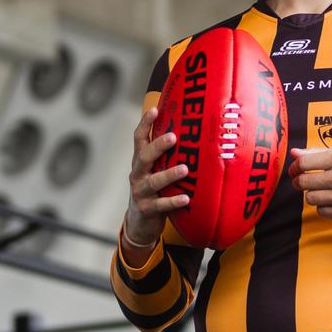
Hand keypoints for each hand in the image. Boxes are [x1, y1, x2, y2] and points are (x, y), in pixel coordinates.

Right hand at [122, 106, 190, 260]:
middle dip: (158, 146)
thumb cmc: (154, 190)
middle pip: (144, 156)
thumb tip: (192, 133)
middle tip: (173, 137)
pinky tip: (186, 198)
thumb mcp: (156, 170)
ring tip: (185, 169)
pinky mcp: (147, 209)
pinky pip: (161, 205)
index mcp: (140, 161)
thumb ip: (167, 155)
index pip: (139, 138)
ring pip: (153, 181)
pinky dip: (173, 201)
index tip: (155, 109)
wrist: (139, 223)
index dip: (145, 124)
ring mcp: (141, 192)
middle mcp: (138, 174)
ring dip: (169, 174)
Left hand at [288, 147, 331, 227]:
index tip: (294, 171)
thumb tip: (293, 153)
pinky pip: (320, 211)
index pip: (303, 163)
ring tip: (326, 191)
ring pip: (309, 198)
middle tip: (307, 182)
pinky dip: (324, 206)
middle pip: (303, 182)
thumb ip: (317, 153)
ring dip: (313, 195)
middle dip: (301, 182)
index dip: (294, 168)